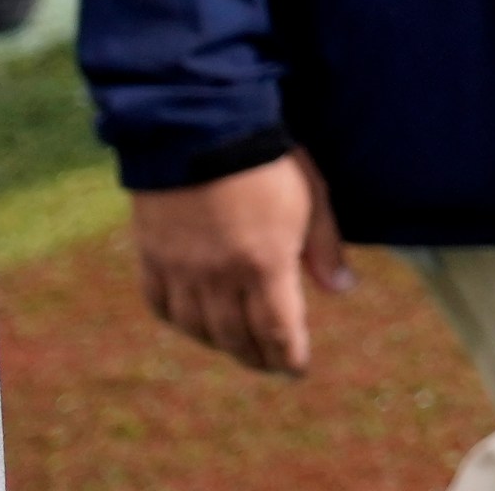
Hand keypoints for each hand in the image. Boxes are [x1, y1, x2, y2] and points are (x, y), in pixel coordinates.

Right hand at [130, 148, 349, 375]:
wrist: (201, 125)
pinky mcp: (152, 255)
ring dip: (221, 344)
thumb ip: (324, 248)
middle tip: (271, 364)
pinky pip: (162, 305)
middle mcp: (219, 276)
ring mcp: (181, 268)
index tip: (297, 369)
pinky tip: (193, 322)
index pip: (278, 330)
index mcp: (263, 264)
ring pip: (198, 328)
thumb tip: (342, 289)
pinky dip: (180, 320)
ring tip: (238, 347)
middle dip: (257, 356)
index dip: (288, 356)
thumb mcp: (312, 197)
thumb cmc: (268, 158)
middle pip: (236, 337)